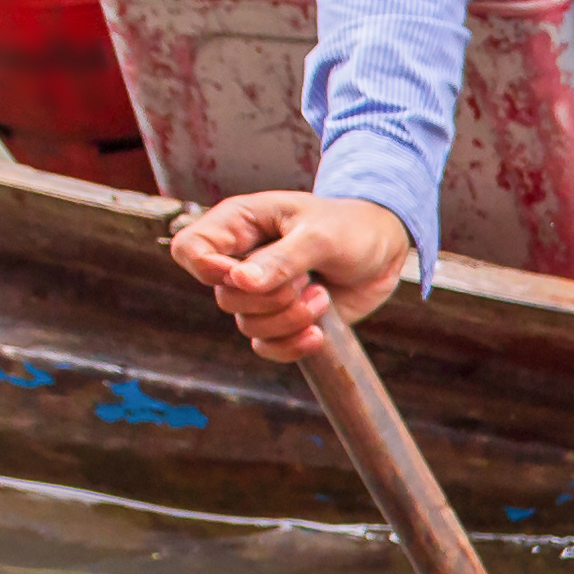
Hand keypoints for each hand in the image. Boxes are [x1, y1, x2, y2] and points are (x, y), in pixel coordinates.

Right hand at [171, 191, 412, 361]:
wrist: (385, 250)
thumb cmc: (350, 228)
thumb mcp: (320, 236)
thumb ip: (282, 259)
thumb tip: (240, 281)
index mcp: (238, 225)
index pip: (189, 250)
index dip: (208, 269)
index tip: (244, 275)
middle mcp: (241, 259)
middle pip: (224, 297)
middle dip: (270, 299)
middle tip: (308, 281)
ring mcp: (261, 293)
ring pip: (246, 325)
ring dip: (289, 320)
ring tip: (321, 296)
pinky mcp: (282, 320)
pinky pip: (266, 347)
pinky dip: (291, 347)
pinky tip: (318, 334)